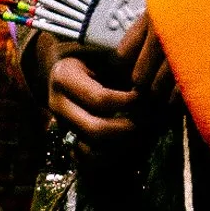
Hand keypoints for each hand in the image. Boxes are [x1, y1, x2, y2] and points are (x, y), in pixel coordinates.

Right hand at [36, 12, 176, 166]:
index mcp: (64, 77)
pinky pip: (88, 159)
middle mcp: (57, 104)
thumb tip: (152, 82)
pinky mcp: (68, 138)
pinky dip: (112, 156)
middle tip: (151, 121)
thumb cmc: (96, 53)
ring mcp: (61, 124)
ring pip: (92, 149)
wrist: (74, 63)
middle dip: (129, 129)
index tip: (147, 96)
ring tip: (145, 134)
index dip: (129, 102)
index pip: (101, 99)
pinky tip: (132, 144)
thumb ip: (123, 63)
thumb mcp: (104, 51)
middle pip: (96, 130)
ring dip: (123, 146)